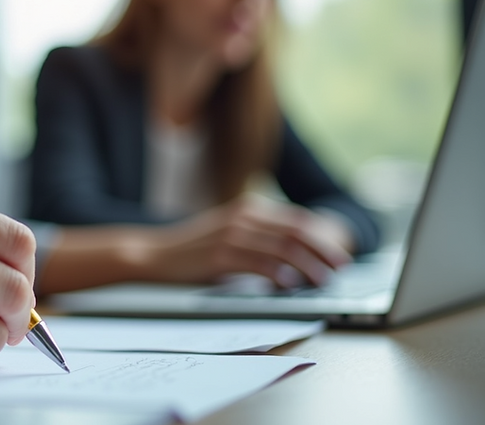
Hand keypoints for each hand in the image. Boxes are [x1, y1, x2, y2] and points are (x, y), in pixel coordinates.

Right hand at [147, 194, 352, 286]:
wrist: (154, 254)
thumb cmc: (192, 249)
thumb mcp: (227, 234)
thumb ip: (256, 238)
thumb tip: (292, 258)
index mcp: (248, 209)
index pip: (296, 221)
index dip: (322, 238)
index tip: (338, 256)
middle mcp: (242, 218)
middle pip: (295, 234)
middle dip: (322, 252)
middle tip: (339, 269)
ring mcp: (231, 236)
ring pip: (281, 249)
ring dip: (307, 266)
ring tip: (321, 281)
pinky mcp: (220, 256)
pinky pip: (258, 264)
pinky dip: (278, 274)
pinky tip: (290, 285)